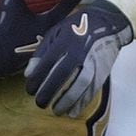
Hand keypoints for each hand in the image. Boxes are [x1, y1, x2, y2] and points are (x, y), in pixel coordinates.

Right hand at [0, 0, 80, 81]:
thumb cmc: (3, 32)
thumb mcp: (8, 4)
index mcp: (46, 25)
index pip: (63, 8)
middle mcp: (45, 39)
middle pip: (60, 24)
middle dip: (64, 15)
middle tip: (66, 6)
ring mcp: (36, 51)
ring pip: (49, 36)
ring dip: (52, 27)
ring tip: (50, 19)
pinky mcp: (24, 58)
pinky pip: (37, 43)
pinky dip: (37, 36)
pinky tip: (31, 34)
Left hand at [24, 0, 132, 116]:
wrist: (106, 23)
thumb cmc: (75, 28)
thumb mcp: (55, 33)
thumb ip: (41, 53)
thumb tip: (29, 74)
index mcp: (64, 40)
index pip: (47, 62)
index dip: (37, 78)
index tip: (30, 90)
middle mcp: (78, 50)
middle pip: (62, 74)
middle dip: (49, 91)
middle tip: (40, 103)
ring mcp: (92, 60)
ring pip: (79, 84)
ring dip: (66, 100)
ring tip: (56, 110)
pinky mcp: (102, 70)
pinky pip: (92, 89)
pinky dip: (82, 102)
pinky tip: (72, 111)